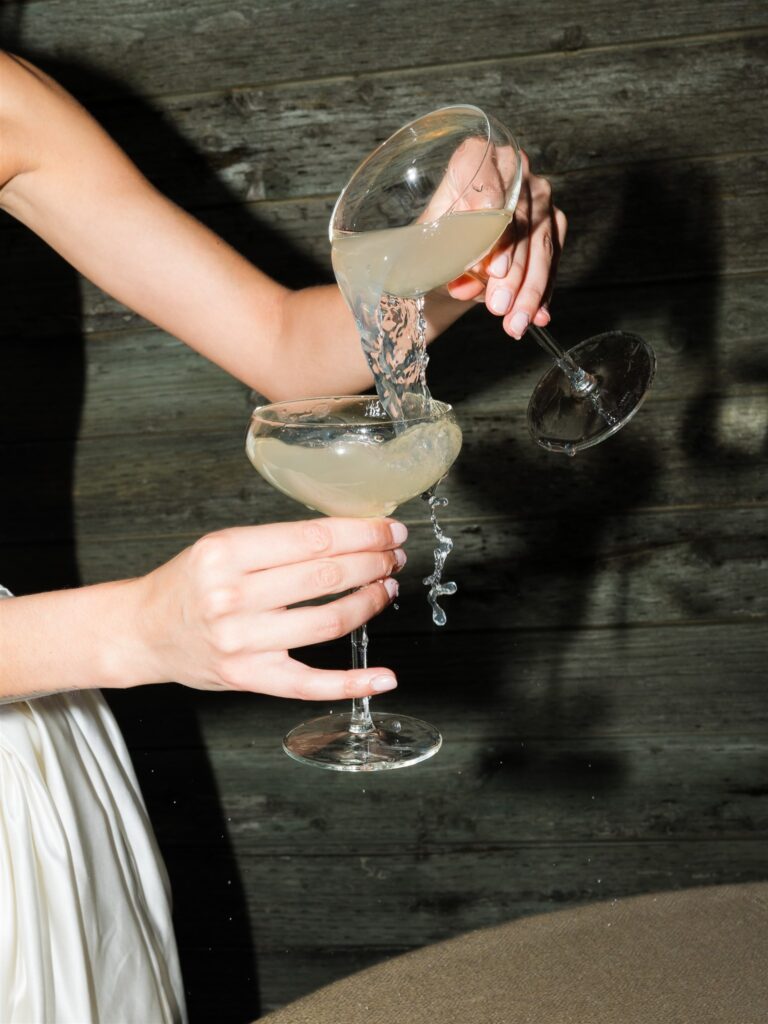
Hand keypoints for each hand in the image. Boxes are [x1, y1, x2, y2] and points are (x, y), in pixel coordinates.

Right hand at [133, 518, 405, 698]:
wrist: (143, 631)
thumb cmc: (188, 584)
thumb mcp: (221, 546)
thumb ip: (276, 543)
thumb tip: (348, 534)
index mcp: (226, 553)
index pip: (313, 538)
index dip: (362, 533)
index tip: (388, 528)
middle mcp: (232, 597)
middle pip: (326, 576)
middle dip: (373, 561)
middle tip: (394, 554)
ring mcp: (242, 642)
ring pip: (328, 621)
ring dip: (370, 602)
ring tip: (387, 587)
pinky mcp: (250, 677)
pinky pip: (311, 684)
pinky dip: (354, 683)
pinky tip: (385, 676)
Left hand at [446, 150, 566, 338]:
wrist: (452, 260)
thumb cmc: (436, 246)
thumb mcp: (430, 248)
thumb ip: (446, 257)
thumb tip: (466, 282)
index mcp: (472, 159)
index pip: (481, 168)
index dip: (487, 198)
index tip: (487, 233)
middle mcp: (511, 170)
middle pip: (519, 216)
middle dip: (511, 268)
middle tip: (499, 303)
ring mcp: (537, 197)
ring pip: (541, 242)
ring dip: (529, 288)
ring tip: (514, 321)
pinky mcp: (553, 224)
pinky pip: (552, 259)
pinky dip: (542, 292)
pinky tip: (536, 316)